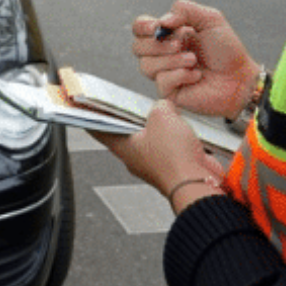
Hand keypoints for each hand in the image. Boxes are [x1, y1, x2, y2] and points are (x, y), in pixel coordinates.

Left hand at [91, 100, 225, 210]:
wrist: (198, 183)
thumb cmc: (175, 158)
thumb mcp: (162, 116)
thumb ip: (160, 105)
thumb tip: (166, 107)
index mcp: (123, 147)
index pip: (100, 129)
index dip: (93, 116)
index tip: (86, 107)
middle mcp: (135, 158)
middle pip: (127, 132)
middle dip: (131, 116)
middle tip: (131, 102)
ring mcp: (153, 164)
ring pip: (151, 140)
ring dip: (157, 126)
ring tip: (164, 112)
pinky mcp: (172, 168)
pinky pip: (169, 148)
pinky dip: (174, 137)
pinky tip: (182, 127)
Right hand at [131, 0, 261, 119]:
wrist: (239, 78)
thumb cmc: (227, 51)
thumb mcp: (210, 19)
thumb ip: (185, 9)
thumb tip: (162, 21)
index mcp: (169, 34)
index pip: (140, 28)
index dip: (143, 27)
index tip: (157, 28)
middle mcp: (163, 54)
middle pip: (137, 47)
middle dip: (158, 45)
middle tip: (181, 44)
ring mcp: (164, 73)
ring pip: (146, 65)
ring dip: (172, 60)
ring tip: (193, 60)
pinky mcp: (169, 91)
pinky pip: (161, 81)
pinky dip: (180, 75)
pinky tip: (196, 75)